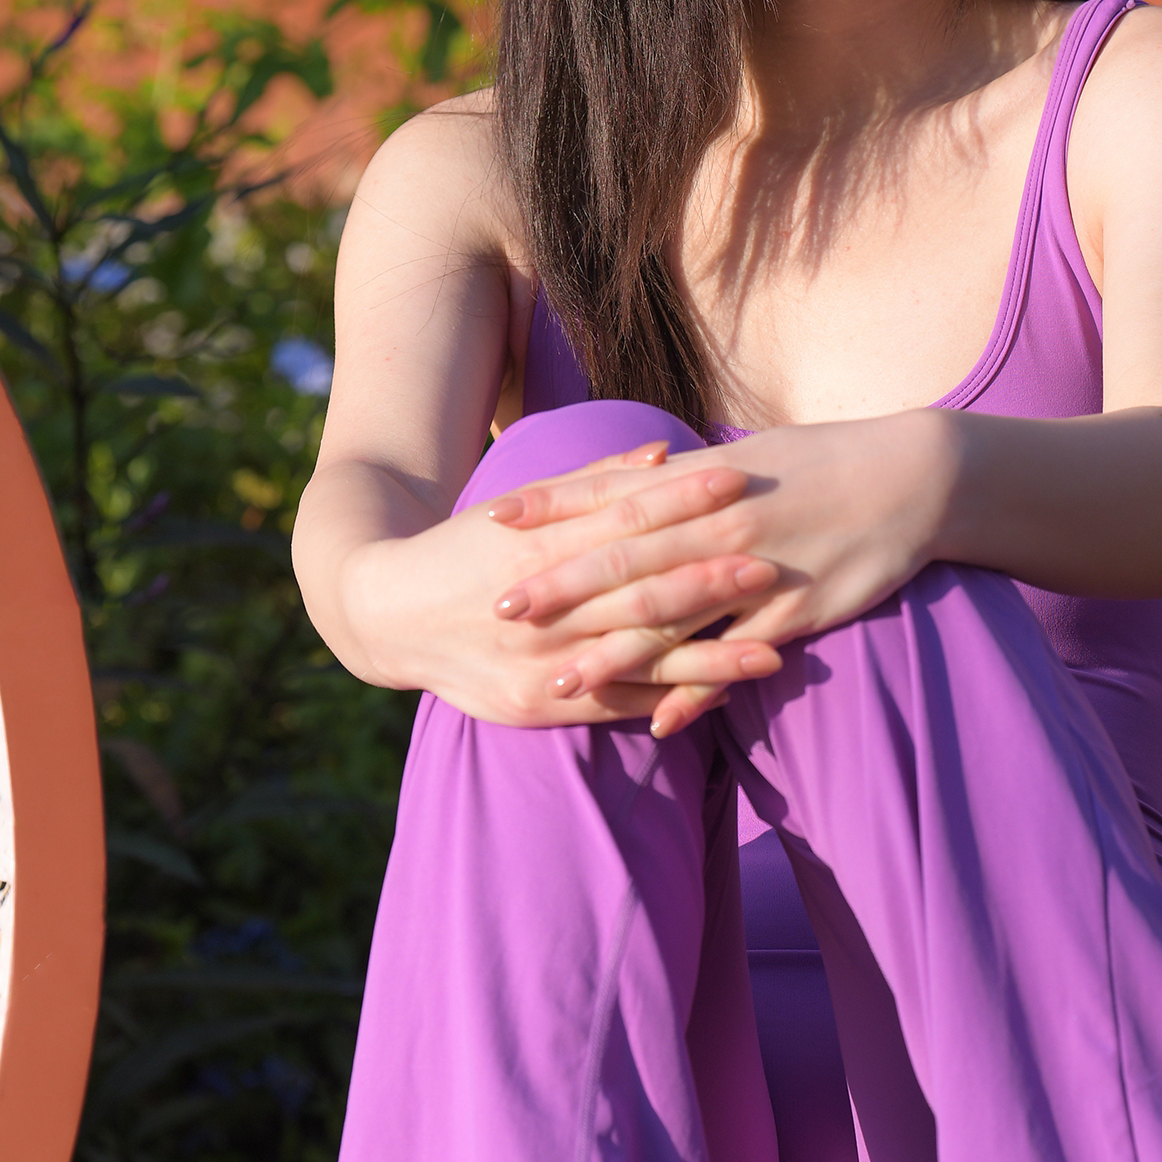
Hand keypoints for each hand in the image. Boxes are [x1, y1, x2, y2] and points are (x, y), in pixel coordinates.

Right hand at [335, 441, 790, 726]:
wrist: (388, 617)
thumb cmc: (464, 551)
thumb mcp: (519, 511)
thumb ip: (595, 485)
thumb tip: (667, 455)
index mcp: (540, 546)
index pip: (625, 518)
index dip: (684, 501)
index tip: (739, 482)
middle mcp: (544, 606)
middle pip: (639, 590)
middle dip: (708, 581)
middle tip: (773, 568)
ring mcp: (543, 661)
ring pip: (637, 657)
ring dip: (709, 657)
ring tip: (773, 654)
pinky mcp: (539, 705)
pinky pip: (615, 706)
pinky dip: (668, 701)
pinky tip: (720, 697)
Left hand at [485, 409, 958, 735]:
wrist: (911, 478)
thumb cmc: (819, 464)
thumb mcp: (743, 459)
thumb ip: (679, 478)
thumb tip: (620, 481)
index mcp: (702, 480)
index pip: (611, 492)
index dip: (551, 508)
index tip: (492, 522)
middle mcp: (720, 523)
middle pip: (626, 560)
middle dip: (561, 588)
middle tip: (499, 612)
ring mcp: (756, 571)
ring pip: (674, 617)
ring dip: (613, 653)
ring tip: (560, 683)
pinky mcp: (794, 614)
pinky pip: (736, 659)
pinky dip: (698, 691)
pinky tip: (660, 723)